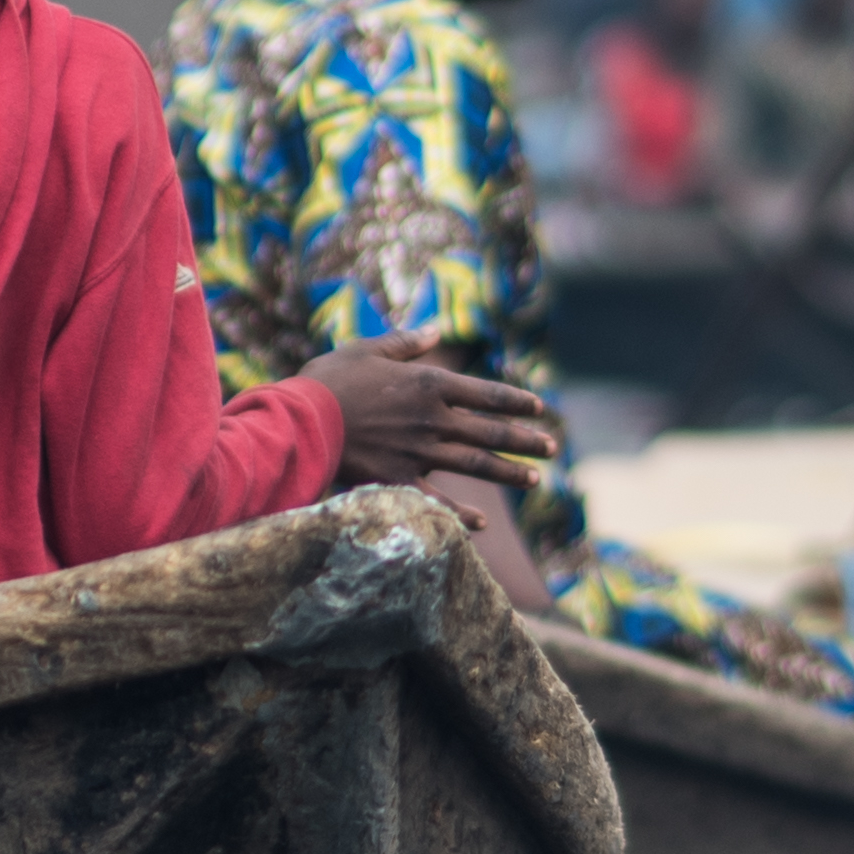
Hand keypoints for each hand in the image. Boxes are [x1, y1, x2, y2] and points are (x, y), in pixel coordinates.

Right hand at [311, 345, 564, 495]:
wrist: (301, 421)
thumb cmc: (330, 380)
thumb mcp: (367, 349)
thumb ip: (405, 342)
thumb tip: (436, 330)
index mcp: (429, 384)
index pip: (486, 393)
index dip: (515, 400)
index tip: (539, 407)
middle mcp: (434, 420)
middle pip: (491, 432)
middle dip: (526, 439)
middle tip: (552, 447)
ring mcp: (419, 453)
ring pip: (477, 466)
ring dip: (509, 473)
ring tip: (534, 480)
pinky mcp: (399, 480)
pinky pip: (438, 501)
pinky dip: (461, 515)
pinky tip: (482, 524)